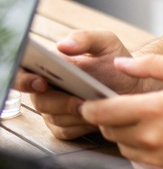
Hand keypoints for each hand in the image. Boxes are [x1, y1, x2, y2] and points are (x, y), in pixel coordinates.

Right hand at [14, 30, 145, 139]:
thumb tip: (62, 45)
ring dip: (75, 113)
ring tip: (94, 105)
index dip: (24, 79)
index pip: (22, 72)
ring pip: (53, 117)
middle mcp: (46, 88)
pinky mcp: (63, 127)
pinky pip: (65, 130)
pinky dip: (81, 125)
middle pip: (39, 100)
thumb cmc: (116, 62)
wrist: (134, 86)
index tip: (40, 82)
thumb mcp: (106, 43)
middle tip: (79, 100)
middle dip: (60, 101)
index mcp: (49, 65)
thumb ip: (85, 38)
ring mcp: (53, 109)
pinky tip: (95, 117)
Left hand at [78, 54, 162, 168]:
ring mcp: (152, 157)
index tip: (89, 102)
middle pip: (107, 128)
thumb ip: (152, 63)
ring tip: (144, 121)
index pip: (101, 111)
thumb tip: (118, 64)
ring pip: (119, 144)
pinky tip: (156, 137)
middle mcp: (148, 136)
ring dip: (123, 133)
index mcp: (153, 109)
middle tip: (120, 108)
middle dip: (108, 118)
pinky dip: (137, 147)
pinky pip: (133, 158)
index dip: (90, 106)